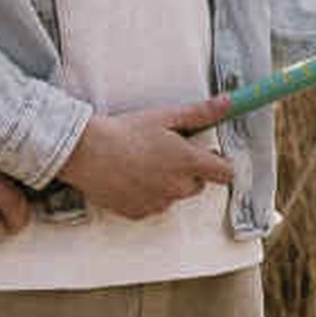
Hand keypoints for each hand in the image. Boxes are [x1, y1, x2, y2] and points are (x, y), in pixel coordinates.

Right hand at [59, 106, 240, 219]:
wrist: (86, 152)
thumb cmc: (125, 132)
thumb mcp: (165, 117)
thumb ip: (201, 113)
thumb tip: (229, 103)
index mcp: (189, 163)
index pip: (226, 174)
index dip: (219, 163)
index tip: (208, 154)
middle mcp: (178, 188)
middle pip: (198, 184)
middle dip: (189, 171)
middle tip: (166, 153)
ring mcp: (159, 203)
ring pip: (174, 195)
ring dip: (167, 183)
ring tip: (144, 163)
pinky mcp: (139, 213)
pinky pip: (153, 205)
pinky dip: (147, 194)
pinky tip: (131, 177)